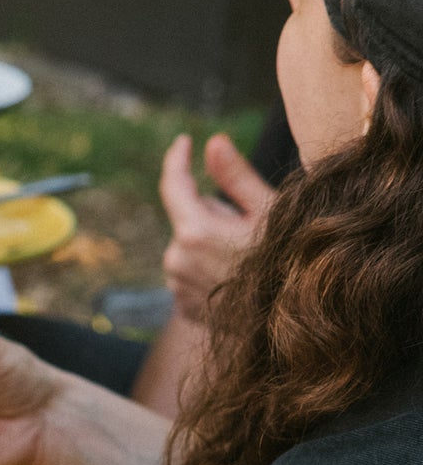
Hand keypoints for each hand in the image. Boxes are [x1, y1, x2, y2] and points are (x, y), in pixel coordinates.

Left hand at [160, 132, 272, 322]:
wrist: (291, 323)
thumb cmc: (288, 262)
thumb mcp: (269, 212)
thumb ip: (235, 176)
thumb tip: (213, 142)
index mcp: (193, 232)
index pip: (173, 185)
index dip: (178, 159)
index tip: (184, 141)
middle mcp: (175, 260)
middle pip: (190, 217)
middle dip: (214, 215)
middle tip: (250, 230)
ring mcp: (176, 285)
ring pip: (190, 245)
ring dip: (211, 244)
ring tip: (246, 260)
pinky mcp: (182, 305)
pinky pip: (191, 272)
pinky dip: (209, 270)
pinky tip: (236, 280)